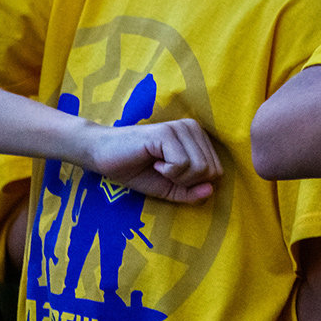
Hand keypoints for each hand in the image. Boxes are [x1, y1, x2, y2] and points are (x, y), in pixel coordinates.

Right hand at [84, 119, 222, 202]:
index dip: (193, 184)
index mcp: (198, 138)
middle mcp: (193, 128)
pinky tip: (153, 161)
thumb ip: (192, 192)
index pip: (217, 172)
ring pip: (200, 168)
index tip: (170, 174)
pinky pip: (182, 164)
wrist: (103, 156)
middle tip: (163, 170)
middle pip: (211, 171)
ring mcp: (180, 128)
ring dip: (175, 176)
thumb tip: (211, 190)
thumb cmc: (137, 170)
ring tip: (158, 165)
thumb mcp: (170, 188)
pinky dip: (167, 172)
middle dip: (186, 181)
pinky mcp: (166, 132)